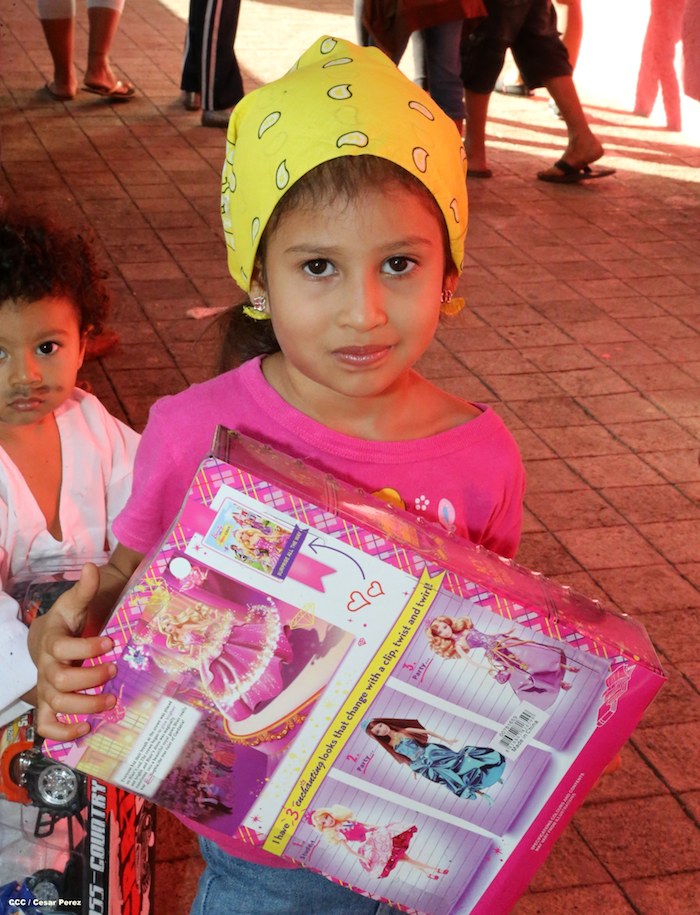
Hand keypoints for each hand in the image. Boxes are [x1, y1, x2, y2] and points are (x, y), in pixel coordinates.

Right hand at [28, 563, 115, 739]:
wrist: (49, 637)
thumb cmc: (67, 620)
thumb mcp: (75, 603)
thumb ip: (85, 589)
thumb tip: (91, 567)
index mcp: (52, 641)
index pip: (62, 647)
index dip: (85, 647)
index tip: (110, 641)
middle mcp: (46, 667)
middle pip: (60, 680)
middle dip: (89, 677)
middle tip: (115, 669)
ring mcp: (47, 688)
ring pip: (57, 704)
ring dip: (85, 705)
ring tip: (111, 700)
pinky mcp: (50, 704)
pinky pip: (47, 725)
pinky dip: (63, 732)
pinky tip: (86, 728)